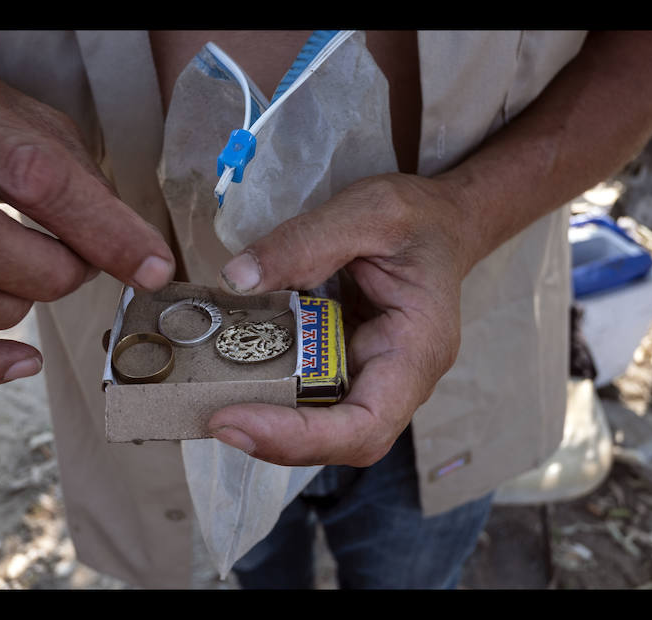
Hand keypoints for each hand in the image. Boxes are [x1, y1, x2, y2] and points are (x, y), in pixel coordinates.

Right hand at [0, 44, 174, 389]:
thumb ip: (77, 180)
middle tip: (78, 271)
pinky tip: (18, 360)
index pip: (24, 170)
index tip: (151, 265)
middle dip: (44, 272)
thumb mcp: (24, 120)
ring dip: (4, 308)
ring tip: (33, 286)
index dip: (98, 228)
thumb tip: (137, 258)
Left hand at [209, 174, 471, 466]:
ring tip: (211, 405)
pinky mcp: (347, 366)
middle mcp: (398, 379)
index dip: (301, 438)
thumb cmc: (417, 219)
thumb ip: (302, 241)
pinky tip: (232, 378)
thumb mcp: (366, 211)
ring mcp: (373, 378)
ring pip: (324, 429)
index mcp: (417, 349)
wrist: (440, 222)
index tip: (235, 420)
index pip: (366, 425)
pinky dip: (272, 396)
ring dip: (269, 426)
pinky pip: (311, 397)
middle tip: (214, 418)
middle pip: (342, 441)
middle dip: (277, 440)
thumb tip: (236, 281)